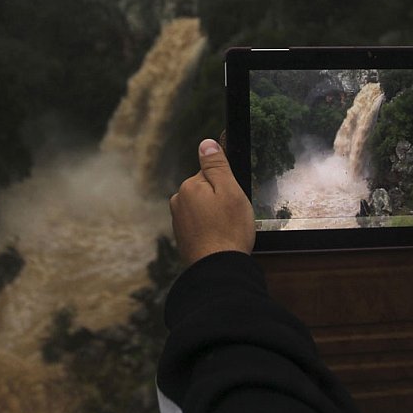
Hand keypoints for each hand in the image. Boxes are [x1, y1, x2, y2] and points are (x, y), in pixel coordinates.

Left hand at [169, 138, 255, 265]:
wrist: (218, 268)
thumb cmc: (228, 230)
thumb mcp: (230, 190)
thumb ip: (217, 165)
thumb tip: (206, 143)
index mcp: (189, 187)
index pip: (212, 174)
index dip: (227, 186)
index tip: (233, 200)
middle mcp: (178, 202)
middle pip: (206, 191)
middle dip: (220, 201)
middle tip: (232, 217)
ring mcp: (179, 221)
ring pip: (204, 208)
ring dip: (215, 216)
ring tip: (227, 230)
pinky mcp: (183, 238)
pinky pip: (200, 225)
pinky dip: (210, 230)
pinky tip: (219, 239)